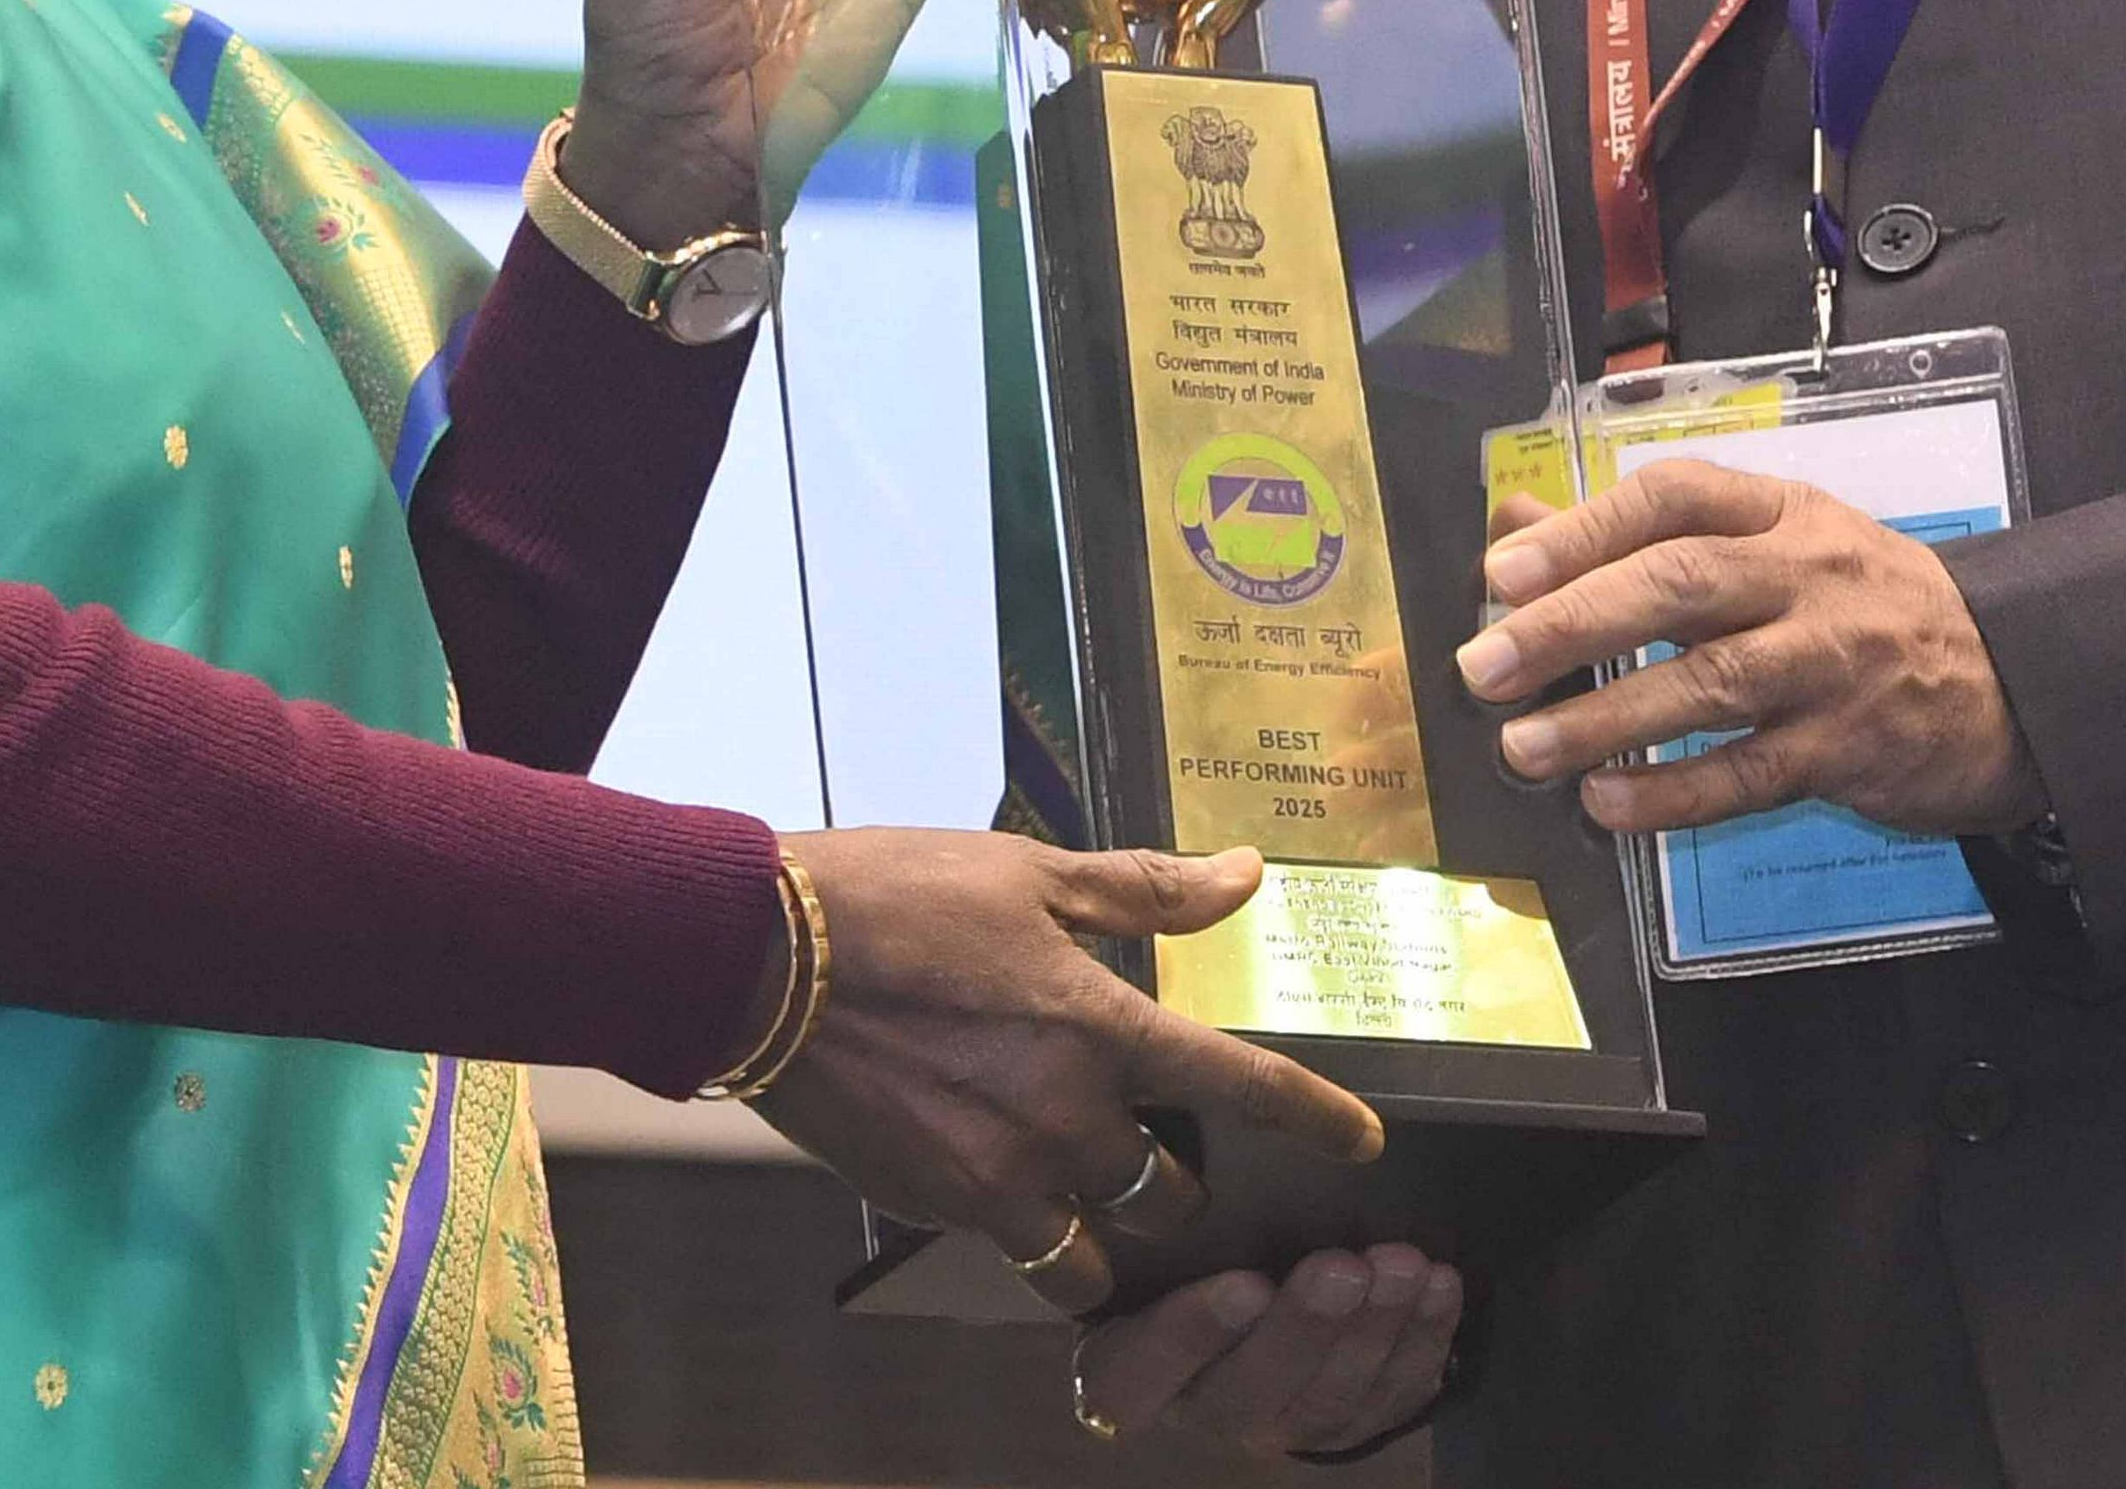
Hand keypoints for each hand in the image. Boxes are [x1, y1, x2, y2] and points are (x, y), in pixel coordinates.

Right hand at [753, 834, 1383, 1310]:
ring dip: (1103, 1228)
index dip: (1316, 1119)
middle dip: (1170, 1179)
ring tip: (1081, 1192)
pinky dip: (1028, 1233)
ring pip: (1096, 1252)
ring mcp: (1003, 1176)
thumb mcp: (1029, 872)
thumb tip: (1244, 875)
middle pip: (1169, 1194)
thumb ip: (1147, 889)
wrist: (761, 958)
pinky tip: (1003, 1183)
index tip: (1364, 1143)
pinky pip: (1017, 1252)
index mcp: (1101, 1026)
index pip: (1241, 1086)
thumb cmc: (895, 898)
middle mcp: (1067, 1118)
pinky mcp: (940, 1206)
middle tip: (1141, 1141)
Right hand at [1075, 1248, 1464, 1457]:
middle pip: (1248, 1392)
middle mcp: (1202, 1406)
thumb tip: (1210, 1135)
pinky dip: (1420, 1345)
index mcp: (1130, 1360)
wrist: (1244, 1294)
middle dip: (1306, 1327)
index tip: (1244, 1282)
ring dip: (1373, 1332)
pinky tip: (1439, 1289)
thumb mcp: (1156, 1223)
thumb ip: (1168, 1209)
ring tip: (1402, 1266)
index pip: (1137, 1374)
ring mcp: (1277, 1425)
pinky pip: (1387, 1401)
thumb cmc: (1186, 1244)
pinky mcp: (1342, 1428)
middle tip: (1343, 1266)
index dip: (1189, 1337)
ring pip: (1326, 1401)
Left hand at [1453, 462, 2045, 839]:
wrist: (2012, 684)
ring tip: (1524, 747)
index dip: (1584, 529)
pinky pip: (1748, 775)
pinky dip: (1672, 793)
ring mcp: (1830, 665)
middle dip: (1571, 623)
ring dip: (1606, 718)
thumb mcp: (1774, 542)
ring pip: (1708, 684)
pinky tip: (1607, 805)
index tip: (1503, 569)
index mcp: (1782, 514)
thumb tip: (1515, 521)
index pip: (1674, 498)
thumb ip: (1641, 536)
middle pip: (1680, 585)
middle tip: (1484, 665)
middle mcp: (1806, 578)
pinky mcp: (1847, 750)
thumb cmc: (1864, 606)